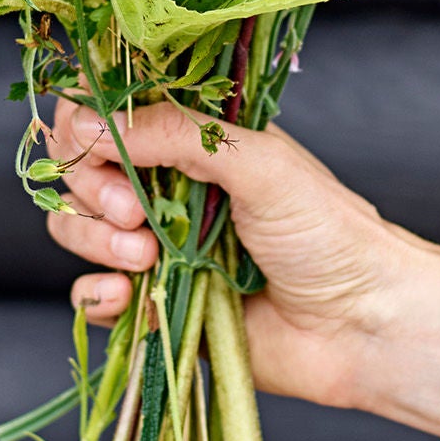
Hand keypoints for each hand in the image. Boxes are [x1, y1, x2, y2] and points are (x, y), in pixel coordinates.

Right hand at [43, 96, 432, 407]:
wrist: (362, 326)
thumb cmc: (329, 233)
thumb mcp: (258, 163)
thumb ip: (175, 134)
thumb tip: (91, 122)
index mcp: (193, 141)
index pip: (106, 114)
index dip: (86, 129)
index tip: (96, 150)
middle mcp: (167, 188)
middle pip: (80, 173)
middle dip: (93, 191)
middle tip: (135, 213)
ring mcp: (157, 248)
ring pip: (77, 231)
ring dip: (95, 242)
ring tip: (147, 259)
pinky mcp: (155, 306)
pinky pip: (92, 296)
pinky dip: (95, 293)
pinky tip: (124, 295)